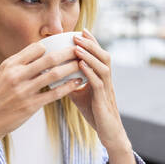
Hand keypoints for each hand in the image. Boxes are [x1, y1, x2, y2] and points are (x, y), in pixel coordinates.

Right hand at [0, 42, 82, 144]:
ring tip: (83, 64)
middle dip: (68, 52)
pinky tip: (77, 82)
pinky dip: (68, 86)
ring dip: (71, 68)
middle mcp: (17, 75)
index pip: (37, 47)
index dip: (53, 46)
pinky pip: (54, 94)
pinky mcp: (31, 106)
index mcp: (10, 64)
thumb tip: (41, 51)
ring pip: (55, 74)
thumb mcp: (2, 74)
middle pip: (50, 58)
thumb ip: (20, 63)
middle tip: (80, 50)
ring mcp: (24, 91)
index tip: (64, 45)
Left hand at [68, 29, 131, 150]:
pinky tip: (80, 65)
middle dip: (91, 44)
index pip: (98, 55)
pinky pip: (98, 83)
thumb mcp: (80, 94)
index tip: (81, 30)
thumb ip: (71, 83)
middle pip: (104, 56)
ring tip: (77, 47)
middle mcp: (107, 80)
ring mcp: (107, 89)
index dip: (92, 42)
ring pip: (103, 67)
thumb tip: (56, 73)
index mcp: (102, 77)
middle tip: (77, 35)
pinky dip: (89, 72)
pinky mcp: (103, 100)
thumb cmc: (95, 112)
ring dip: (90, 55)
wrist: (108, 132)